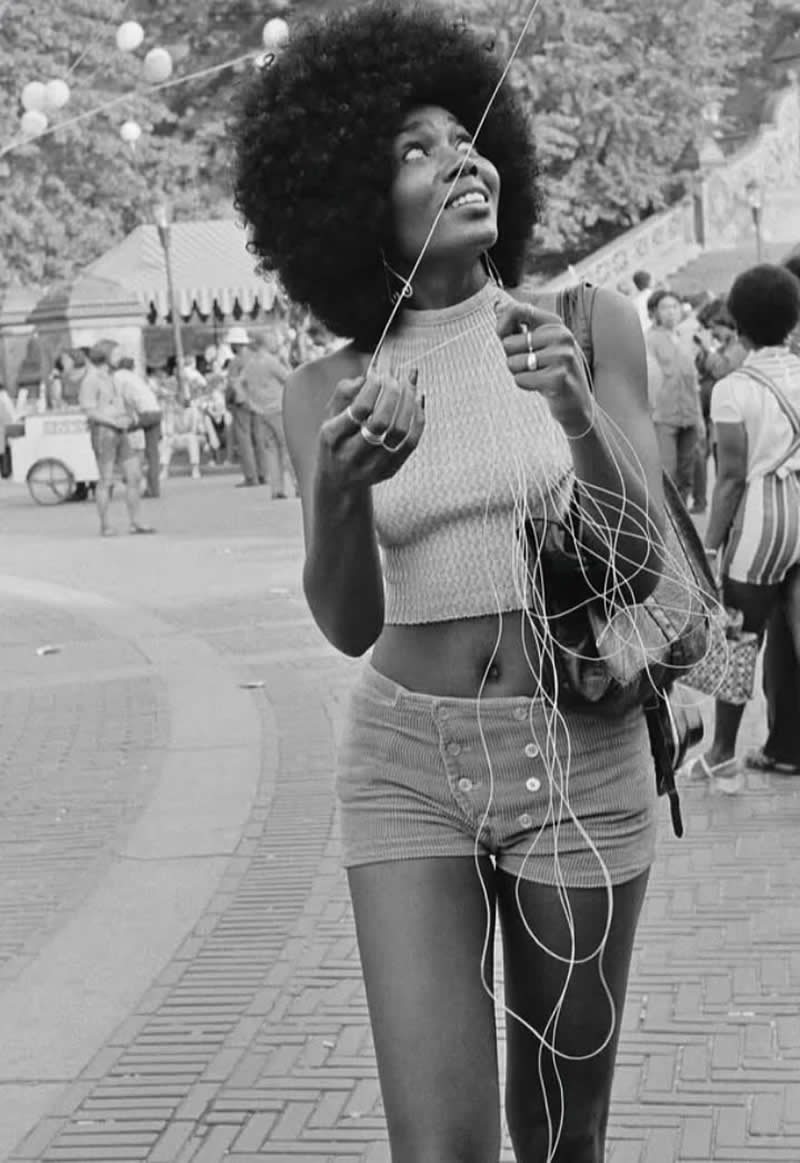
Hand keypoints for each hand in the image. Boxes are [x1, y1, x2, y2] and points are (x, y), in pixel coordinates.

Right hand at [317, 367, 424, 489]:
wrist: (338, 481)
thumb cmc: (336, 440)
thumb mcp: (330, 416)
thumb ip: (344, 393)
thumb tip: (367, 378)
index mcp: (332, 437)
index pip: (358, 410)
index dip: (373, 388)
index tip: (379, 374)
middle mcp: (351, 454)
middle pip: (380, 421)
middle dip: (393, 394)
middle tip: (398, 377)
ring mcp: (372, 466)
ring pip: (399, 432)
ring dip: (409, 404)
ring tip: (410, 385)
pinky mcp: (389, 470)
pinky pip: (411, 443)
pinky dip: (417, 419)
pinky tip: (417, 402)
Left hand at [496, 301, 593, 435]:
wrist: (576, 401)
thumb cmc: (551, 370)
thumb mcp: (536, 344)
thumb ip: (517, 325)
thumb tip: (497, 305)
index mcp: (554, 323)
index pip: (518, 310)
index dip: (502, 323)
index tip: (502, 335)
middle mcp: (561, 335)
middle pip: (508, 343)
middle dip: (512, 358)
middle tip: (531, 365)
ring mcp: (562, 356)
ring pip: (513, 363)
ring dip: (519, 373)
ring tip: (537, 375)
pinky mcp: (558, 378)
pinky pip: (521, 379)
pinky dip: (525, 385)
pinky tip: (542, 386)